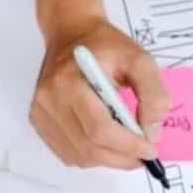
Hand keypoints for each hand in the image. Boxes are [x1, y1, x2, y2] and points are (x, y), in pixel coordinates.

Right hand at [31, 16, 168, 169]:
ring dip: (109, 160)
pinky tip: (106, 143)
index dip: (128, 146)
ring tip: (127, 148)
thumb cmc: (106, 46)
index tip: (150, 149)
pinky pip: (68, 153)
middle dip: (122, 158)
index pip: (99, 128)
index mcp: (70, 81)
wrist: (72, 33)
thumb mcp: (139, 59)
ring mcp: (40, 113)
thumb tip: (151, 132)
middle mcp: (49, 100)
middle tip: (144, 155)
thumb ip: (153, 93)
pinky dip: (92, 156)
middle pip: (89, 148)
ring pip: (79, 156)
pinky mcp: (39, 121)